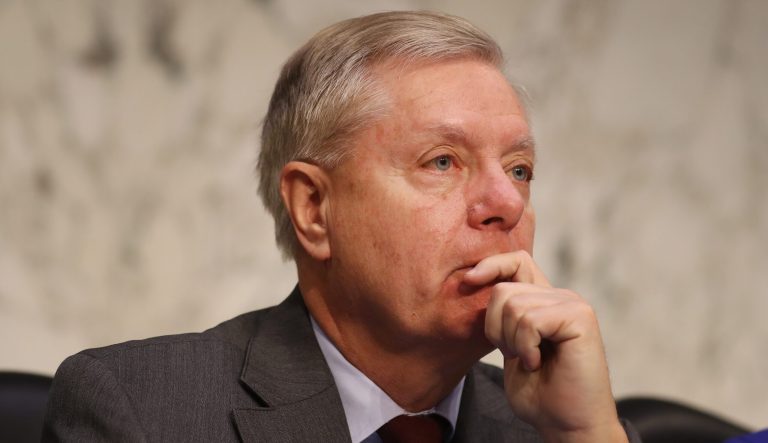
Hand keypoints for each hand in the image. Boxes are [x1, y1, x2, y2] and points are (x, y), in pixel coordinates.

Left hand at [464, 251, 626, 442]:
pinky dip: (525, 347)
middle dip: (496, 327)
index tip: (469, 281)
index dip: (491, 265)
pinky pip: (530, 320)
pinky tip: (539, 363)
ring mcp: (572, 304)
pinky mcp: (580, 317)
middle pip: (504, 289)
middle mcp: (560, 296)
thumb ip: (502, 317)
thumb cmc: (540, 393)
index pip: (516, 261)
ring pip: (514, 305)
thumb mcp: (510, 347)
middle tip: (516, 355)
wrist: (567, 424)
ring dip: (512, 341)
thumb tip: (475, 282)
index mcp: (543, 301)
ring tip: (530, 360)